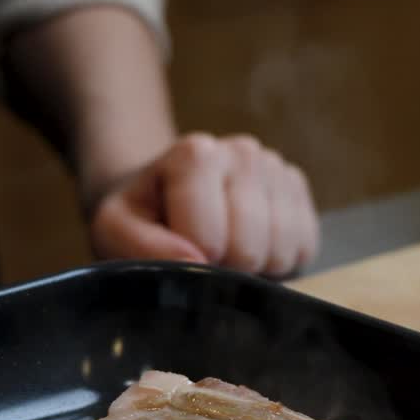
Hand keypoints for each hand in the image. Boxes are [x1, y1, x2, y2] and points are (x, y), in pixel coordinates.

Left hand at [87, 133, 319, 276]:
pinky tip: (251, 245)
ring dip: (253, 268)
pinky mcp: (300, 191)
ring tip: (224, 250)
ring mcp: (277, 168)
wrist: (164, 195)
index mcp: (196, 153)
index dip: (192, 262)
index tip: (175, 252)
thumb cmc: (140, 215)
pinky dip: (279, 261)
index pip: (209, 240)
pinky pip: (305, 248)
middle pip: (249, 248)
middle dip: (224, 267)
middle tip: (202, 255)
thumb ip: (141, 247)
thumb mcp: (114, 229)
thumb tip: (196, 261)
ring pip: (282, 251)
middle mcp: (244, 151)